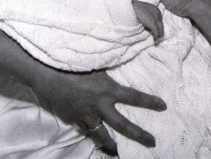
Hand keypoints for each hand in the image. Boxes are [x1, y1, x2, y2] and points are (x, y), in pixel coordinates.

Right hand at [38, 68, 165, 153]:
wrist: (47, 73)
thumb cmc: (72, 62)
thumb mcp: (95, 62)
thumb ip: (106, 69)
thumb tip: (117, 60)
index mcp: (108, 90)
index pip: (134, 97)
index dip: (149, 102)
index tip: (163, 106)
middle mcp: (100, 106)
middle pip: (123, 125)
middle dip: (139, 134)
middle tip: (151, 142)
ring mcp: (86, 116)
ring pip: (101, 135)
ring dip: (109, 143)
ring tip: (115, 150)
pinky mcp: (72, 119)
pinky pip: (84, 129)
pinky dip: (88, 132)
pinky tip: (90, 133)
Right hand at [132, 0, 163, 41]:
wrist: (131, 7)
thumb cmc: (134, 8)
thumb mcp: (143, 11)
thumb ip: (147, 15)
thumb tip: (147, 24)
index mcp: (155, 9)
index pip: (159, 20)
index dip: (158, 27)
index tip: (155, 32)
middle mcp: (158, 13)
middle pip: (161, 25)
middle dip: (159, 31)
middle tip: (157, 37)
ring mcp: (156, 18)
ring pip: (160, 29)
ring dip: (158, 35)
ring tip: (156, 40)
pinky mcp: (153, 23)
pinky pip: (156, 32)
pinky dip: (156, 37)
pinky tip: (154, 40)